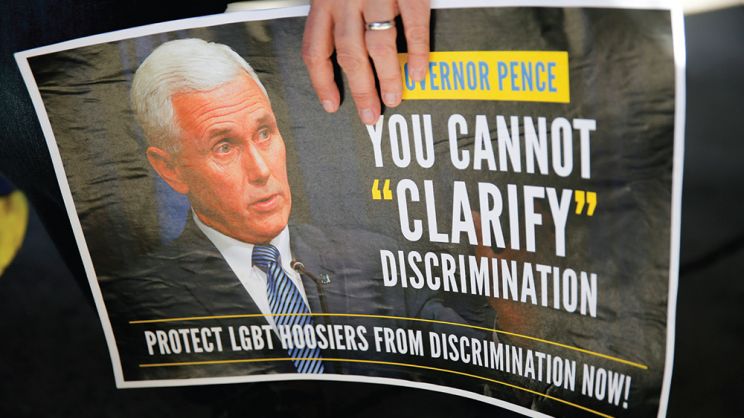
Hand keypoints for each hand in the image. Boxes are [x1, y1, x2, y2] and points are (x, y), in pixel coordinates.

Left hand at [302, 0, 429, 124]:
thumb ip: (339, 19)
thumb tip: (347, 61)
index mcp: (325, 2)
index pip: (315, 50)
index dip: (322, 83)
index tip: (332, 105)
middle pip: (349, 54)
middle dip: (361, 89)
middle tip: (370, 113)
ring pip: (378, 45)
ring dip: (387, 77)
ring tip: (393, 98)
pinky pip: (413, 26)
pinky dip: (417, 53)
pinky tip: (417, 72)